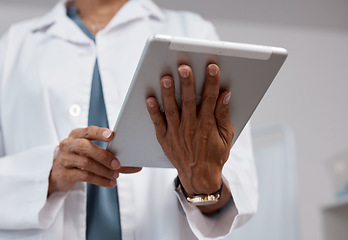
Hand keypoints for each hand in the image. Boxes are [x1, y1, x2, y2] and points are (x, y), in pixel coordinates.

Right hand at [48, 126, 141, 194]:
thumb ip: (108, 153)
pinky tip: (110, 183)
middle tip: (117, 164)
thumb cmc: (79, 158)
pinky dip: (100, 180)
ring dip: (104, 170)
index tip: (111, 135)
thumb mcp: (90, 151)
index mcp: (76, 134)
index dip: (99, 133)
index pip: (88, 131)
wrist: (58, 172)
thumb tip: (133, 163)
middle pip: (86, 147)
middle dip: (104, 156)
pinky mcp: (64, 173)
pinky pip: (84, 176)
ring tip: (115, 175)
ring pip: (86, 163)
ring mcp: (65, 159)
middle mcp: (68, 144)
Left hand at [146, 64, 233, 195]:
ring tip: (165, 78)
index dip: (212, 82)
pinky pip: (158, 122)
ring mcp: (176, 133)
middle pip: (189, 101)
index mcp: (208, 126)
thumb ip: (224, 115)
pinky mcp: (165, 138)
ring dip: (168, 93)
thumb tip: (225, 95)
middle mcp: (191, 128)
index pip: (211, 99)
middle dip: (187, 83)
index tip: (211, 68)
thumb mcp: (226, 136)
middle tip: (184, 67)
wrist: (199, 177)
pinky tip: (149, 98)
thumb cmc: (214, 155)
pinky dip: (153, 111)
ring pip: (172, 109)